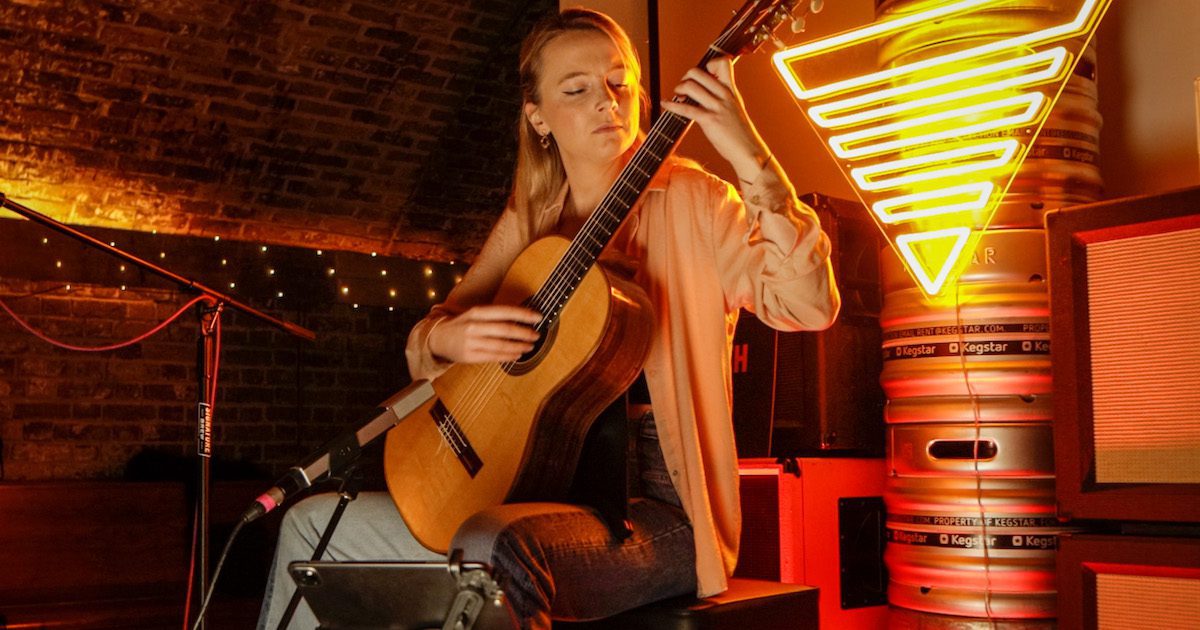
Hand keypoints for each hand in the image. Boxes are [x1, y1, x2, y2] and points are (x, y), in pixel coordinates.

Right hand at [427, 305, 542, 363]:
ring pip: (501, 345)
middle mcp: (473, 326)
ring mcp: (471, 342)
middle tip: (537, 334)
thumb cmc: (462, 325)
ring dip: (519, 346)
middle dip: (524, 332)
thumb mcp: (475, 314)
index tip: (538, 317)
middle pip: (504, 329)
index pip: (504, 311)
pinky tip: (517, 354)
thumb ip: (495, 316)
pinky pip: (493, 357)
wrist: (438, 338)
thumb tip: (522, 318)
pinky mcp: (470, 356)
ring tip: (530, 346)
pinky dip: (508, 356)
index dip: (522, 314)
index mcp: (476, 312)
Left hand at [661, 57, 770, 182]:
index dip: (707, 64)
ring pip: (690, 86)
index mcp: (731, 89)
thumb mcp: (734, 107)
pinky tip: (665, 105)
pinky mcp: (710, 120)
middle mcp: (724, 94)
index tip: (701, 77)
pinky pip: (686, 109)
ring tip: (678, 97)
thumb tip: (703, 92)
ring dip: (678, 89)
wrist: (748, 150)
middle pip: (697, 72)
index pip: (722, 62)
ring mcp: (717, 107)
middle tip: (684, 90)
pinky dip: (672, 106)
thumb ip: (722, 97)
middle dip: (685, 78)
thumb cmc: (739, 132)